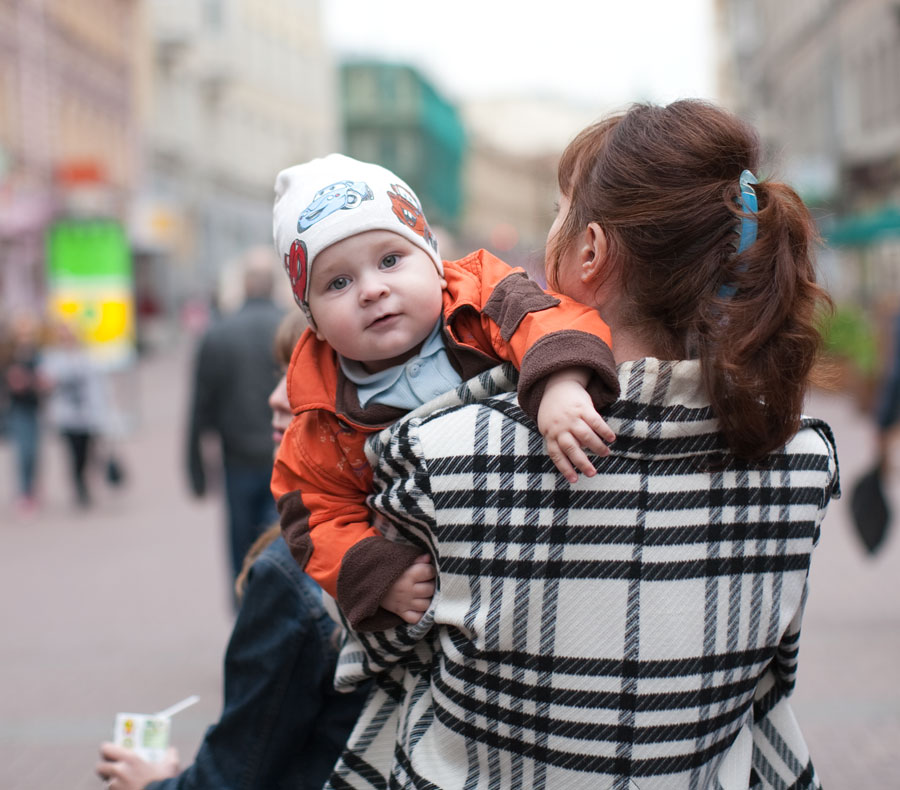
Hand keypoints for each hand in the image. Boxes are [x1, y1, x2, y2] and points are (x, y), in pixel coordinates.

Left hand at [95, 742, 179, 788]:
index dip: (107, 749)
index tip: (112, 750)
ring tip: (124, 781)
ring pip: (105, 782)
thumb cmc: (165, 782)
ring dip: (111, 781)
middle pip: (99, 767)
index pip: (106, 749)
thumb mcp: (171, 765)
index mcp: (129, 760)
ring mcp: (115, 788)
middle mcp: (118, 773)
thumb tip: (170, 750)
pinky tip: (128, 789)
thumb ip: (169, 755)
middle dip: (104, 767)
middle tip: (114, 766)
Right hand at [380, 554, 435, 623]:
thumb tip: (429, 558)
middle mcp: (408, 590)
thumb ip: (415, 559)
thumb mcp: (400, 561)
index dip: (430, 570)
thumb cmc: (387, 569)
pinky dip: (419, 614)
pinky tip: (418, 606)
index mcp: (408, 574)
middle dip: (431, 584)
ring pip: (426, 605)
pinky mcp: (400, 612)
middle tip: (426, 582)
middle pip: (430, 589)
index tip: (426, 570)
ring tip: (423, 594)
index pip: (429, 572)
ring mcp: (405, 603)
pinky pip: (415, 618)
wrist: (369, 582)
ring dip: (427, 599)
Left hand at [537, 368, 615, 483]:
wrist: (558, 385)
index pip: (556, 455)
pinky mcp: (583, 407)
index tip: (574, 480)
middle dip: (582, 462)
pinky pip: (595, 421)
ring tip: (606, 454)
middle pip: (571, 448)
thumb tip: (577, 457)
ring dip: (597, 447)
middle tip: (593, 473)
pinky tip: (611, 438)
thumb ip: (559, 441)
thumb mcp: (549, 426)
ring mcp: (571, 417)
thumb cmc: (555, 412)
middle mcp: (560, 427)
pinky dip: (604, 431)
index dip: (565, 468)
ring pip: (585, 436)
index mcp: (550, 434)